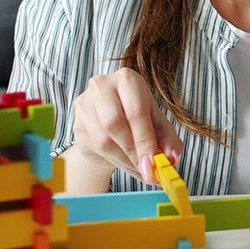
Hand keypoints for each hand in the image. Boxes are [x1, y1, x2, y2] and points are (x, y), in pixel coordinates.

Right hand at [71, 67, 183, 185]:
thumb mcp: (157, 124)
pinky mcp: (77, 123)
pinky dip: (115, 161)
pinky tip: (126, 163)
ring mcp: (86, 104)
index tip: (153, 162)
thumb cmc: (137, 118)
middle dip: (134, 150)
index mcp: (127, 79)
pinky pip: (96, 148)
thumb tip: (172, 157)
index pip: (135, 111)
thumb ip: (168, 139)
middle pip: (115, 123)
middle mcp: (102, 86)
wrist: (109, 123)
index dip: (145, 139)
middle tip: (147, 169)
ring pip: (103, 139)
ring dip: (125, 159)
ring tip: (140, 167)